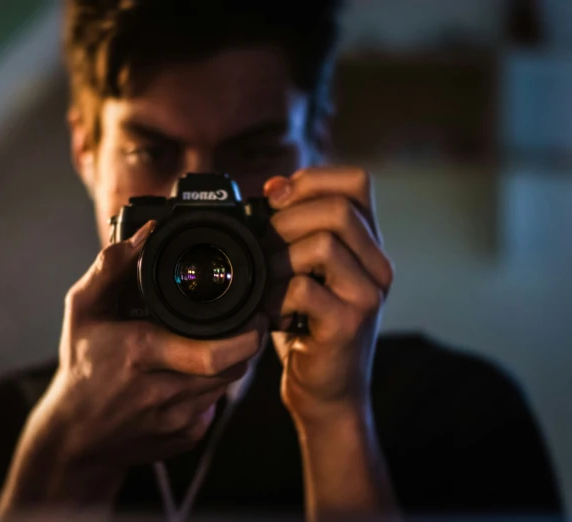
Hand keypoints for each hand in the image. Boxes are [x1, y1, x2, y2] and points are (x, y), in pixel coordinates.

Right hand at [0, 221, 265, 514]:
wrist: (73, 434)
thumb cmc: (81, 364)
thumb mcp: (84, 309)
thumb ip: (111, 266)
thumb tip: (145, 232)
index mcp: (141, 355)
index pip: (214, 353)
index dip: (246, 335)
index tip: (255, 314)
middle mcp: (161, 394)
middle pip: (231, 368)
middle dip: (246, 343)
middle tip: (246, 322)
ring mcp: (175, 422)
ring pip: (227, 385)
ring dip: (229, 363)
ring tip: (215, 341)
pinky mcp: (184, 439)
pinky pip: (215, 406)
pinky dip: (213, 387)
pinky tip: (194, 373)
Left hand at [263, 168, 393, 424]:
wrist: (326, 392)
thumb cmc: (308, 328)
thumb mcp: (304, 271)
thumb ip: (296, 230)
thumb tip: (274, 186)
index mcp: (367, 245)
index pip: (356, 182)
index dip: (311, 180)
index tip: (275, 198)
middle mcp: (378, 266)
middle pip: (339, 208)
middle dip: (287, 219)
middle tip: (263, 245)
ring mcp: (368, 296)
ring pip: (325, 244)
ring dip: (279, 257)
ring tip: (266, 281)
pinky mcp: (348, 325)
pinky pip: (304, 289)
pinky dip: (274, 295)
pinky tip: (269, 311)